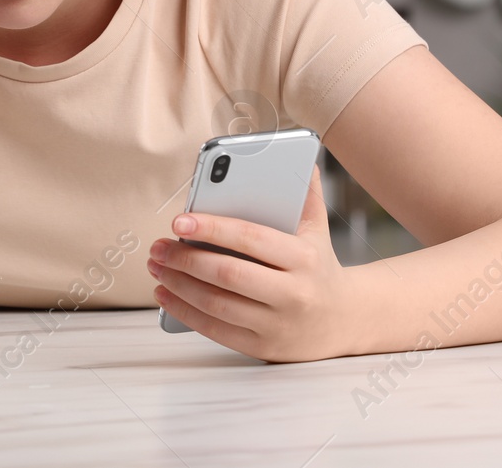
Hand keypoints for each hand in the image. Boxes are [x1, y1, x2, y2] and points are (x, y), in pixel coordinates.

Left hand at [147, 165, 351, 362]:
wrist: (344, 321)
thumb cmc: (319, 265)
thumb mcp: (317, 228)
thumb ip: (305, 192)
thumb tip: (298, 156)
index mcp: (303, 258)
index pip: (251, 239)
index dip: (212, 228)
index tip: (179, 221)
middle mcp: (292, 294)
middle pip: (228, 274)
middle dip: (186, 258)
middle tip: (158, 246)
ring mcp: (277, 324)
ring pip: (217, 304)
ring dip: (179, 284)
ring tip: (157, 265)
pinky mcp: (263, 347)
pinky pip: (216, 330)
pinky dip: (185, 312)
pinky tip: (166, 294)